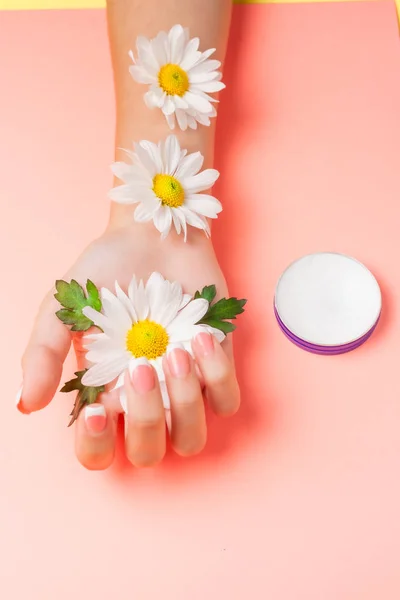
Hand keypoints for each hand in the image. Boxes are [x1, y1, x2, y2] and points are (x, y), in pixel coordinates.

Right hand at [18, 222, 239, 469]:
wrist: (151, 239)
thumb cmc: (104, 274)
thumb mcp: (62, 310)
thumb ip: (42, 355)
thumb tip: (26, 405)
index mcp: (104, 396)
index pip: (97, 453)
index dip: (96, 445)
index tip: (97, 408)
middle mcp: (144, 401)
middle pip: (148, 453)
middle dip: (145, 419)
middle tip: (140, 367)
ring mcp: (183, 389)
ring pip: (191, 438)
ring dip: (186, 403)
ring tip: (175, 350)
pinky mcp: (217, 368)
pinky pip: (227, 401)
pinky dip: (218, 376)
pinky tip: (201, 337)